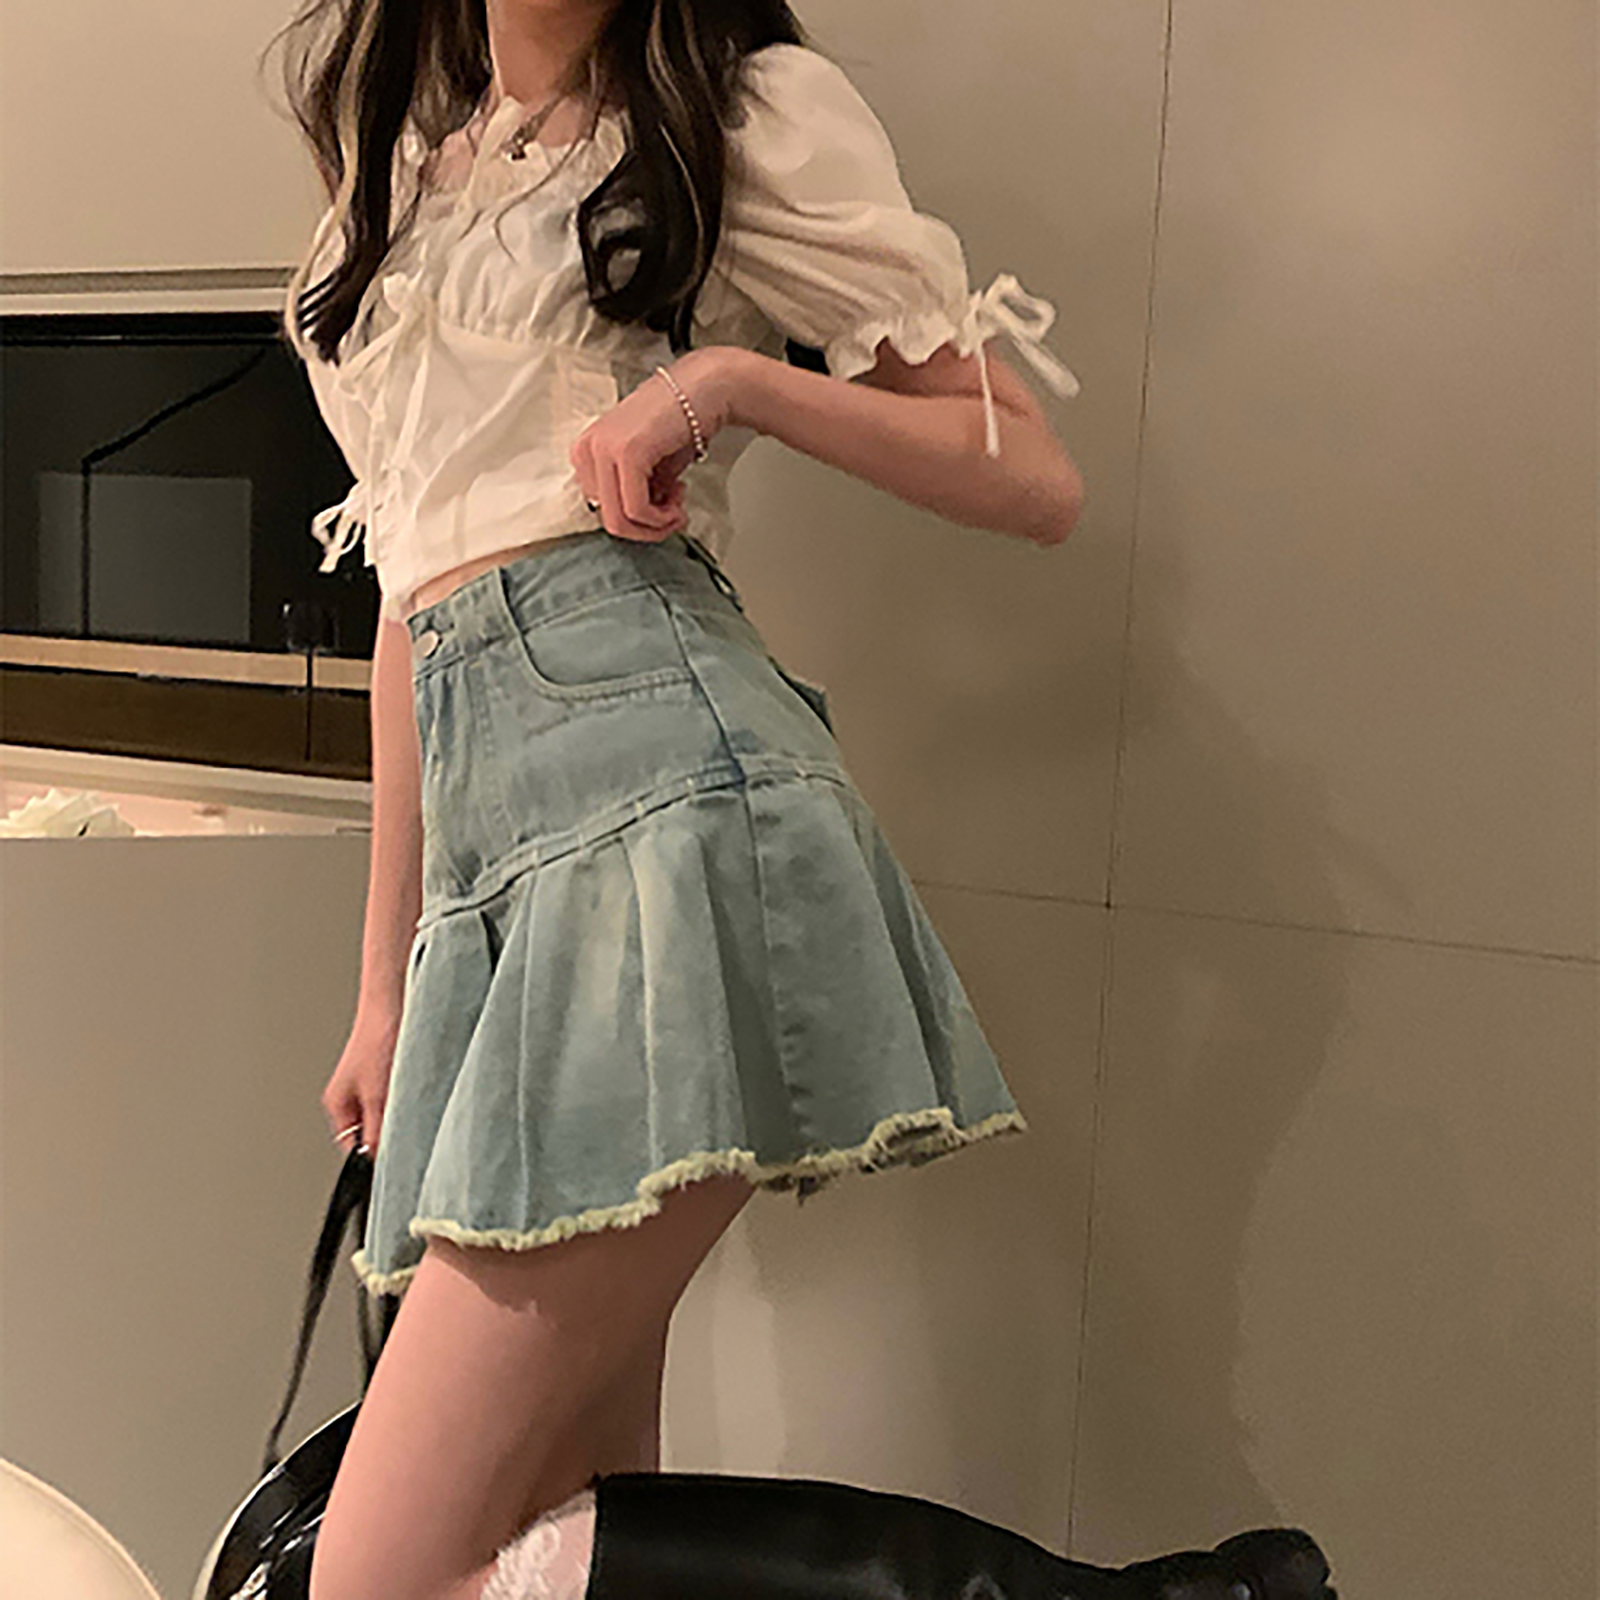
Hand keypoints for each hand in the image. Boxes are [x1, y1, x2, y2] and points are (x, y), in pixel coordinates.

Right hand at [321, 1005, 399, 1157]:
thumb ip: (377, 1129)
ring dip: (401, 1118)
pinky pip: (398, 1100)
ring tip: (413, 1110)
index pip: (352, 1147)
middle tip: (408, 1138)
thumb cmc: (378, 1040)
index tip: (393, 1165)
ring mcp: (370, 1086)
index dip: (371, 1159)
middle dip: (389, 1137)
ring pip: (387, 1117)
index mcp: (339, 1105)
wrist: (394, 1003)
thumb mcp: (378, 1095)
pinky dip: (408, 1102)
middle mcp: (352, 1097)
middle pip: (370, 1133)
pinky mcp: (388, 1075)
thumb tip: (377, 1159)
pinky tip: (420, 1096)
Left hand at [569, 348, 734, 542]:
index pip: (602, 509)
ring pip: (619, 520)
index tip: (663, 508)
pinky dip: (661, 518)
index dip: (637, 519)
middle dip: (646, 529)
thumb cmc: (679, 422)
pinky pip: (637, 508)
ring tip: (679, 508)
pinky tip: (679, 501)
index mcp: (587, 450)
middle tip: (674, 516)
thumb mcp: (649, 466)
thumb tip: (639, 524)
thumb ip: (635, 493)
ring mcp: (604, 449)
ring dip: (656, 525)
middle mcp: (588, 448)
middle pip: (608, 519)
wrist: (704, 389)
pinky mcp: (626, 453)